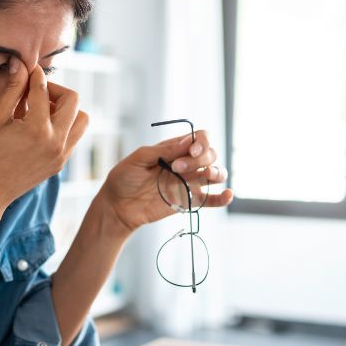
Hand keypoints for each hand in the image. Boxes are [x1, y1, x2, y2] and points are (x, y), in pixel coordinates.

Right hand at [0, 57, 88, 210]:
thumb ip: (12, 91)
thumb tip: (20, 64)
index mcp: (37, 129)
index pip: (43, 90)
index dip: (34, 75)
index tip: (28, 69)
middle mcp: (56, 142)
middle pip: (73, 101)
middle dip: (55, 90)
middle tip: (35, 92)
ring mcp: (61, 155)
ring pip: (81, 120)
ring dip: (66, 109)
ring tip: (42, 110)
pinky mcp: (60, 164)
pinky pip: (74, 137)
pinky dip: (64, 125)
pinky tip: (41, 126)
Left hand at [97, 130, 232, 233]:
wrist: (117, 206)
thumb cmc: (124, 178)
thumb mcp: (139, 159)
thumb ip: (163, 150)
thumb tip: (187, 142)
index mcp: (174, 148)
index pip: (200, 139)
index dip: (201, 142)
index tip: (191, 150)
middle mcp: (186, 163)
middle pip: (210, 154)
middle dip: (199, 158)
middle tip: (177, 168)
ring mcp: (189, 182)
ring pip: (216, 173)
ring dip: (216, 172)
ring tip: (206, 175)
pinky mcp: (189, 201)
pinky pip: (212, 199)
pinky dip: (223, 197)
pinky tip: (227, 195)